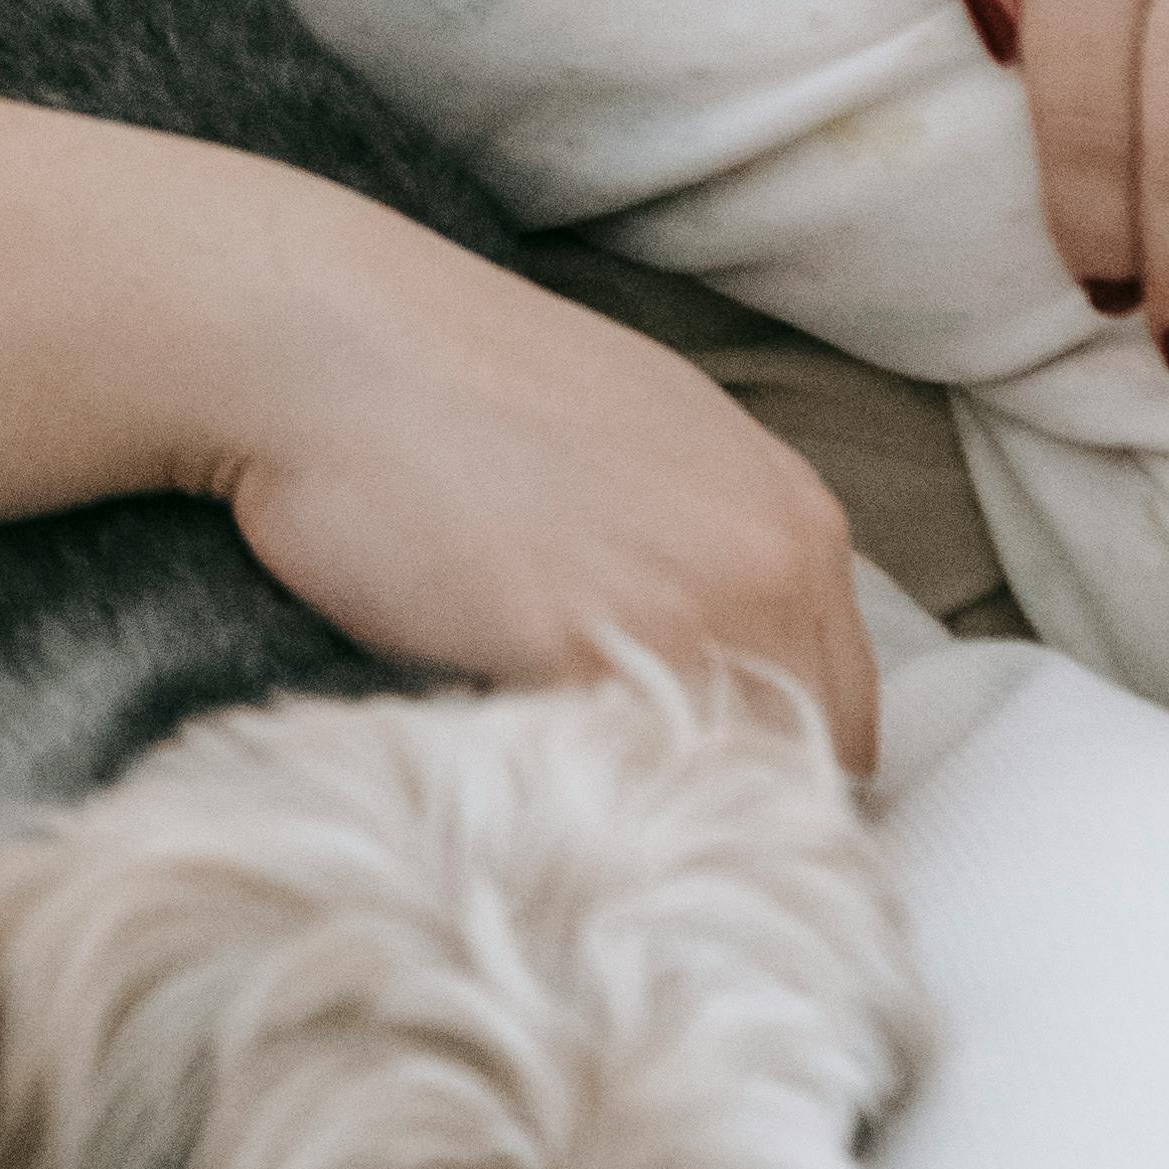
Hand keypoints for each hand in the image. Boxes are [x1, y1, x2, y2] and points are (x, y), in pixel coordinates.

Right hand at [183, 181, 880, 766]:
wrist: (323, 343)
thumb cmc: (455, 390)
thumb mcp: (647, 449)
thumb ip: (717, 559)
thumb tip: (729, 684)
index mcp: (798, 518)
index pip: (844, 722)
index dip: (766, 776)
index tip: (685, 795)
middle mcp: (776, 564)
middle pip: (802, 776)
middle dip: (721, 813)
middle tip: (621, 826)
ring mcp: (691, 611)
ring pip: (714, 794)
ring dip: (648, 817)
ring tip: (565, 810)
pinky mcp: (585, 655)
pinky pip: (614, 785)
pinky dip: (572, 806)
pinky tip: (512, 785)